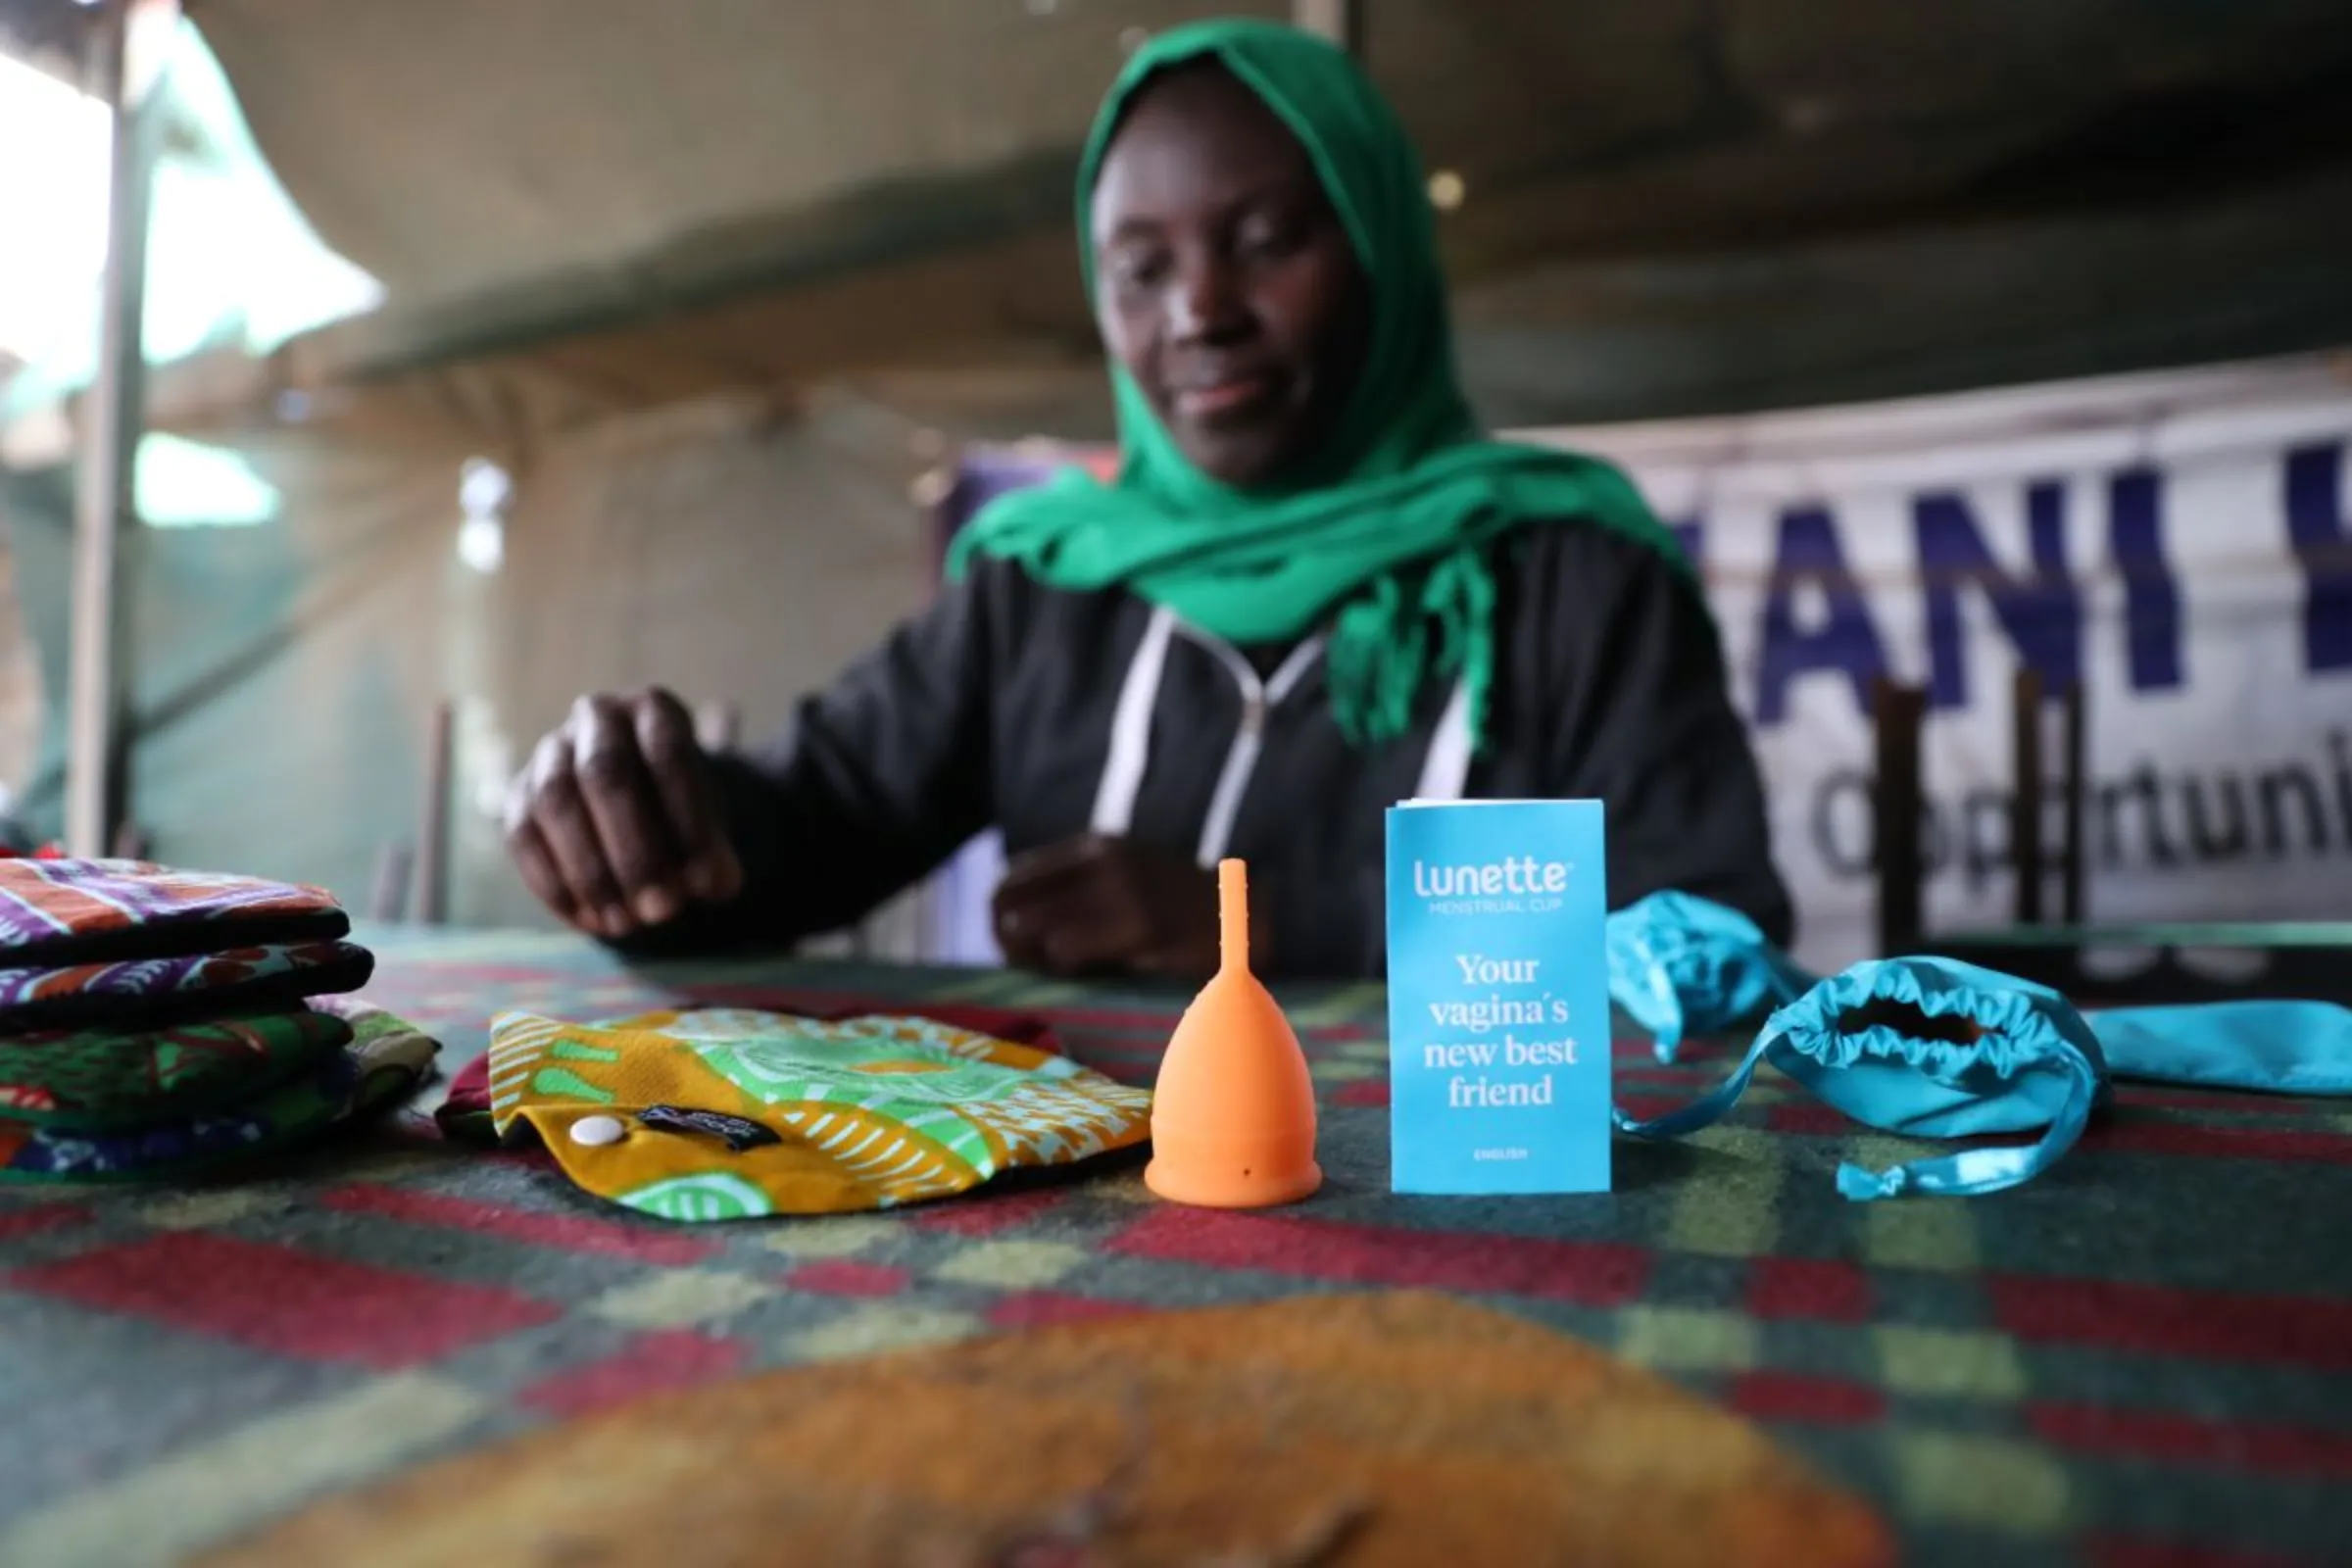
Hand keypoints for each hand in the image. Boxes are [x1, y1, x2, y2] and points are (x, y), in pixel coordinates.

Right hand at [502, 688, 743, 938]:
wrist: (633, 804)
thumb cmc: (678, 808)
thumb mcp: (708, 823)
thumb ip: (713, 850)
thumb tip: (716, 886)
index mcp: (653, 709)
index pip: (668, 753)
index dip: (689, 822)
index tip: (710, 885)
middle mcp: (595, 718)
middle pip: (604, 774)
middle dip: (637, 851)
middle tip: (664, 911)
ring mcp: (550, 753)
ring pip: (557, 803)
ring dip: (592, 871)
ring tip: (627, 925)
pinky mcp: (517, 795)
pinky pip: (523, 836)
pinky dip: (556, 883)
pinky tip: (590, 921)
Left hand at [991, 834, 1257, 980]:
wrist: (1252, 917)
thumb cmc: (1182, 914)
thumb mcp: (1127, 880)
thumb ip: (1077, 892)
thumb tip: (1009, 922)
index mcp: (1096, 847)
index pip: (1013, 877)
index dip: (1002, 916)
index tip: (1018, 945)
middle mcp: (1103, 860)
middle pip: (1009, 901)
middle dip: (1008, 940)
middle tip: (1030, 966)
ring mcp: (1122, 890)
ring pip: (1030, 925)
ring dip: (1030, 957)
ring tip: (1056, 971)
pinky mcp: (1139, 925)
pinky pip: (1066, 948)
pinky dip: (1063, 966)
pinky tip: (1087, 972)